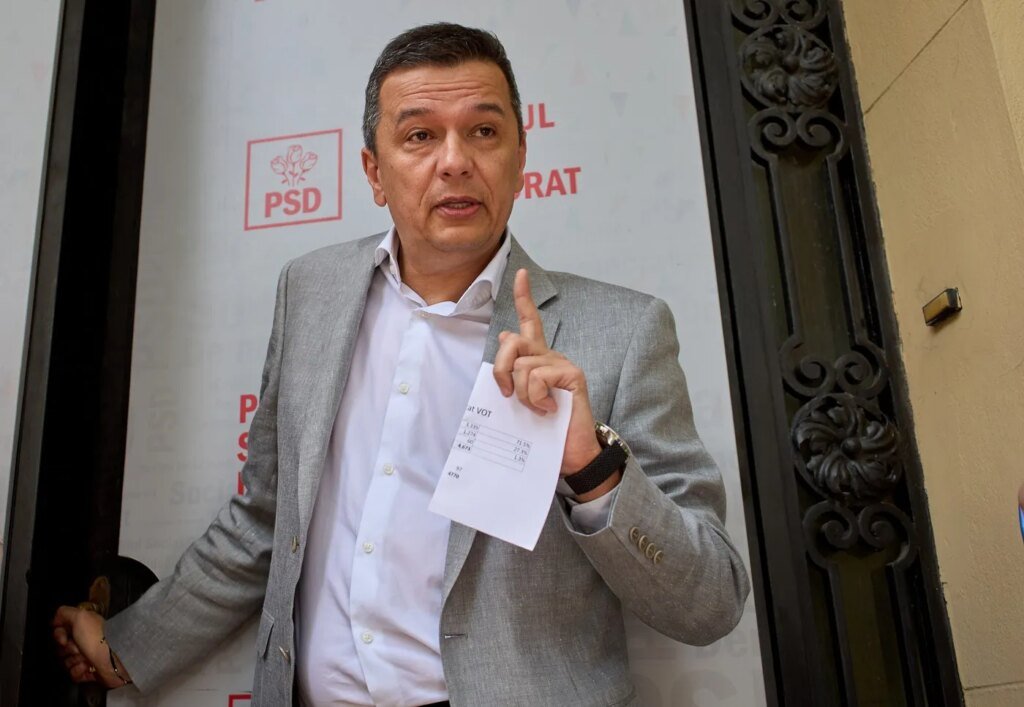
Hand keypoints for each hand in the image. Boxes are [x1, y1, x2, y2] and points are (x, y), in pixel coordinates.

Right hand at [52, 605, 128, 688]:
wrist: (113, 661)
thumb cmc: (97, 638)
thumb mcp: (81, 617)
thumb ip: (64, 612)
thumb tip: (55, 620)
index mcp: (85, 626)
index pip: (60, 630)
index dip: (59, 636)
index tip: (64, 639)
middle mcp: (86, 639)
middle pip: (61, 647)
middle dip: (67, 650)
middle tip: (78, 649)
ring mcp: (87, 656)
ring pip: (66, 661)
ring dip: (74, 661)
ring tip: (86, 659)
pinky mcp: (89, 671)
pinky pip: (73, 674)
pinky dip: (79, 671)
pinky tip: (88, 667)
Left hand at [493, 269, 603, 476]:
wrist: (570, 453)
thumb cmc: (543, 429)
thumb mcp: (519, 399)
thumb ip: (512, 370)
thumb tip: (504, 336)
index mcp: (537, 360)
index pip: (531, 321)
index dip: (524, 297)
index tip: (520, 273)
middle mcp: (550, 357)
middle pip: (513, 342)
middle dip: (500, 367)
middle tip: (505, 394)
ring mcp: (562, 364)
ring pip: (522, 364)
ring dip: (521, 392)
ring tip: (536, 409)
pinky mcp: (572, 375)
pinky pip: (538, 377)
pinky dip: (535, 398)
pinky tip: (549, 410)